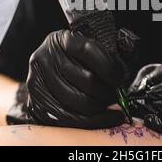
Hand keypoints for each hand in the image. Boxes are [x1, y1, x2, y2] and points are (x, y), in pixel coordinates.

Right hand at [7, 28, 138, 128]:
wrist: (49, 69)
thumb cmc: (75, 59)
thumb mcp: (89, 46)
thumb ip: (106, 52)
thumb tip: (125, 66)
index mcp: (61, 39)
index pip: (88, 50)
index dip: (109, 67)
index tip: (120, 79)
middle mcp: (45, 57)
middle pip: (85, 79)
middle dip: (107, 91)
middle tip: (117, 95)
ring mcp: (37, 80)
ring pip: (77, 101)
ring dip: (100, 107)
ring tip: (110, 105)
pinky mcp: (36, 101)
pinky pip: (67, 118)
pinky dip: (91, 122)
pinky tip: (104, 118)